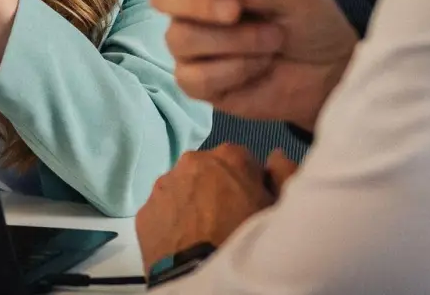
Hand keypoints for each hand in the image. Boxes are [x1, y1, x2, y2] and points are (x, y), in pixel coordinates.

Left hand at [136, 144, 290, 275]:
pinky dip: (171, 221)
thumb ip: (283, 174)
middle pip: (208, 170)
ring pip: (182, 188)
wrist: (201, 273)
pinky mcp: (145, 209)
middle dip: (216, 188)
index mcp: (229, 155)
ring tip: (201, 232)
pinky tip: (182, 240)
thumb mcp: (279, 207)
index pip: (241, 160)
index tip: (249, 202)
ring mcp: (164, 184)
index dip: (247, 181)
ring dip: (191, 202)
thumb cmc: (247, 238)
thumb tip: (276, 156)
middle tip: (225, 219)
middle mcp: (193, 161)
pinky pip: (162, 211)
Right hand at [152, 0, 356, 130]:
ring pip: (180, 38)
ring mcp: (194, 47)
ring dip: (232, 41)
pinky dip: (232, 72)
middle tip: (235, 11)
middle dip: (197, 4)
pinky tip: (258, 68)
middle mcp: (195, 8)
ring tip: (272, 41)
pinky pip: (194, 77)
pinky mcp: (200, 84)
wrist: (332, 73)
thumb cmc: (311, 24)